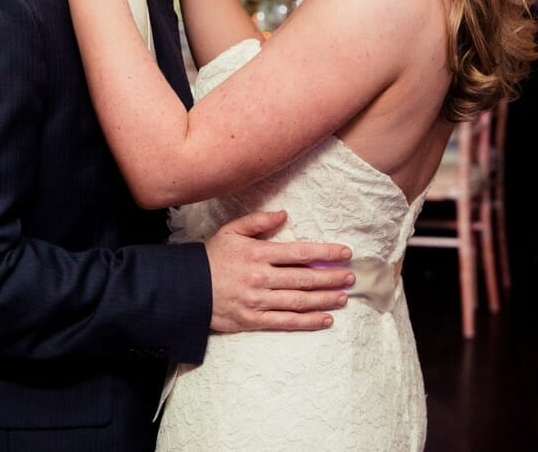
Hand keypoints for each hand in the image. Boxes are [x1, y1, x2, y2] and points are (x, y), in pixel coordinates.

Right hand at [206, 210, 353, 332]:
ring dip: (325, 299)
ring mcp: (258, 301)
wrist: (186, 289)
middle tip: (351, 277)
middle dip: (331, 277)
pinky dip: (308, 322)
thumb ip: (258, 221)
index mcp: (258, 253)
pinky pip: (286, 322)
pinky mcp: (253, 320)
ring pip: (299, 301)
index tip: (345, 253)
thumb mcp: (231, 231)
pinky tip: (325, 319)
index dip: (325, 252)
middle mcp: (261, 277)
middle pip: (304, 278)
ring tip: (343, 297)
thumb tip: (284, 214)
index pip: (299, 252)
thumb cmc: (211, 257)